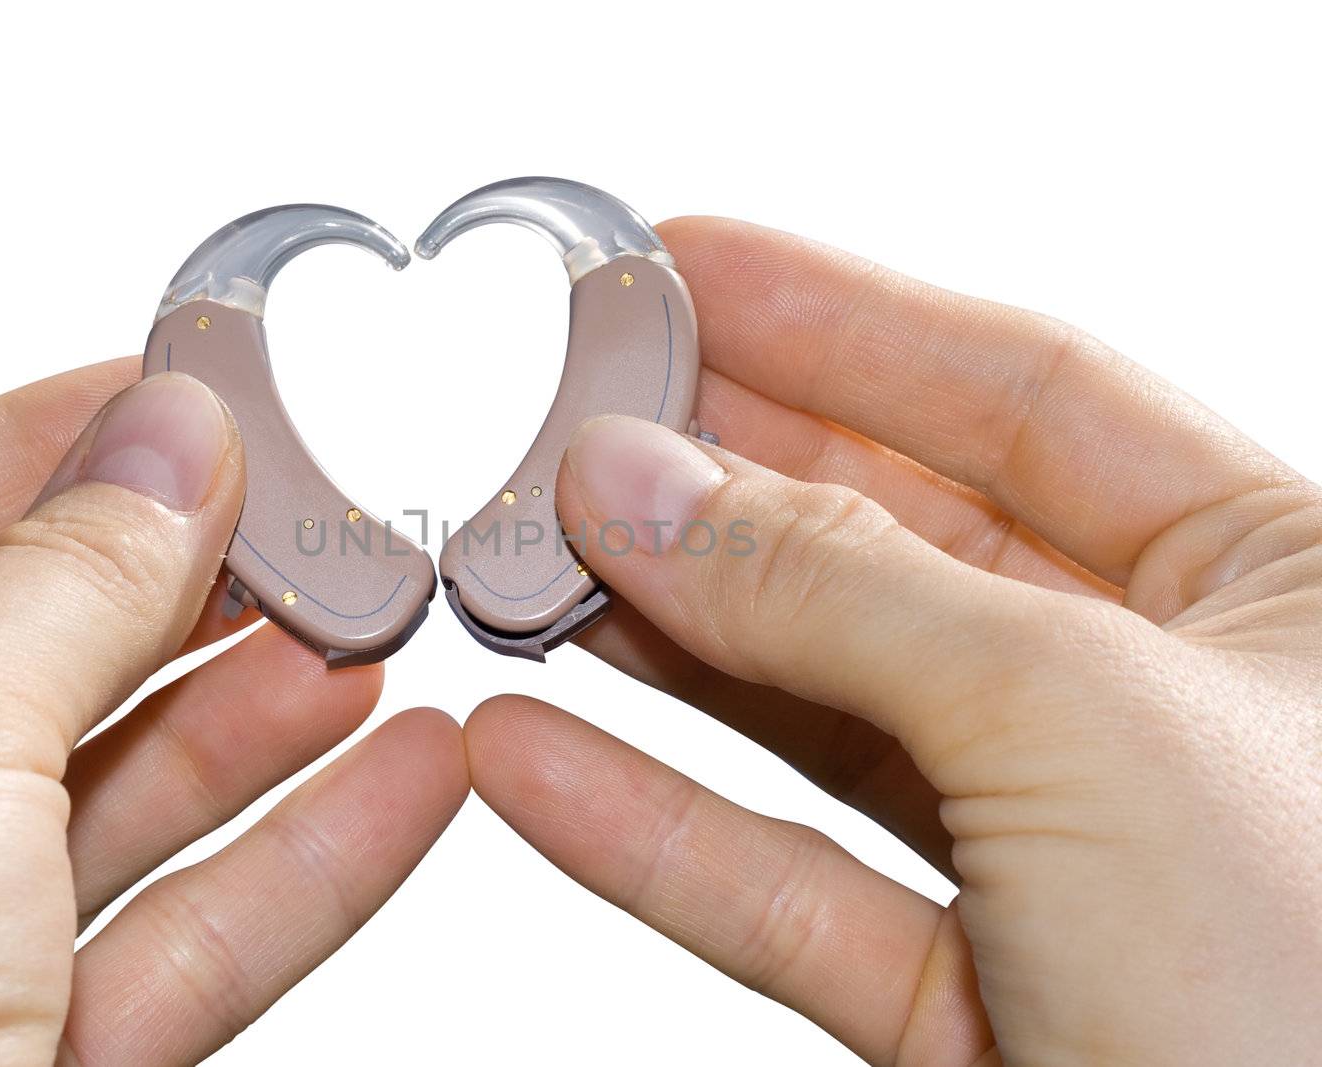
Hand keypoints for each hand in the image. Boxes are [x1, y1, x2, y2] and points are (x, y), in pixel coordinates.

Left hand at [0, 366, 467, 1064]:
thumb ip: (63, 581)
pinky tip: (406, 778)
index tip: (176, 393)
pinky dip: (311, 858)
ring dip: (268, 711)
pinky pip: (191, 936)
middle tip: (311, 510)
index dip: (30, 444)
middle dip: (182, 579)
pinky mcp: (35, 1066)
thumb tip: (171, 438)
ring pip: (124, 798)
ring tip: (380, 625)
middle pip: (22, 651)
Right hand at [464, 218, 1321, 1063]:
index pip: (1028, 391)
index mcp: (1282, 582)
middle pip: (902, 543)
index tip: (688, 271)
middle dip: (725, 482)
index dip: (843, 318)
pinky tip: (537, 755)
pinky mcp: (981, 1005)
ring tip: (527, 567)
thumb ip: (842, 588)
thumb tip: (649, 483)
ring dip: (662, 644)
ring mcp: (1066, 857)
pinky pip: (791, 885)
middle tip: (577, 419)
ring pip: (826, 714)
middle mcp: (1170, 706)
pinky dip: (652, 826)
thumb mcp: (1083, 720)